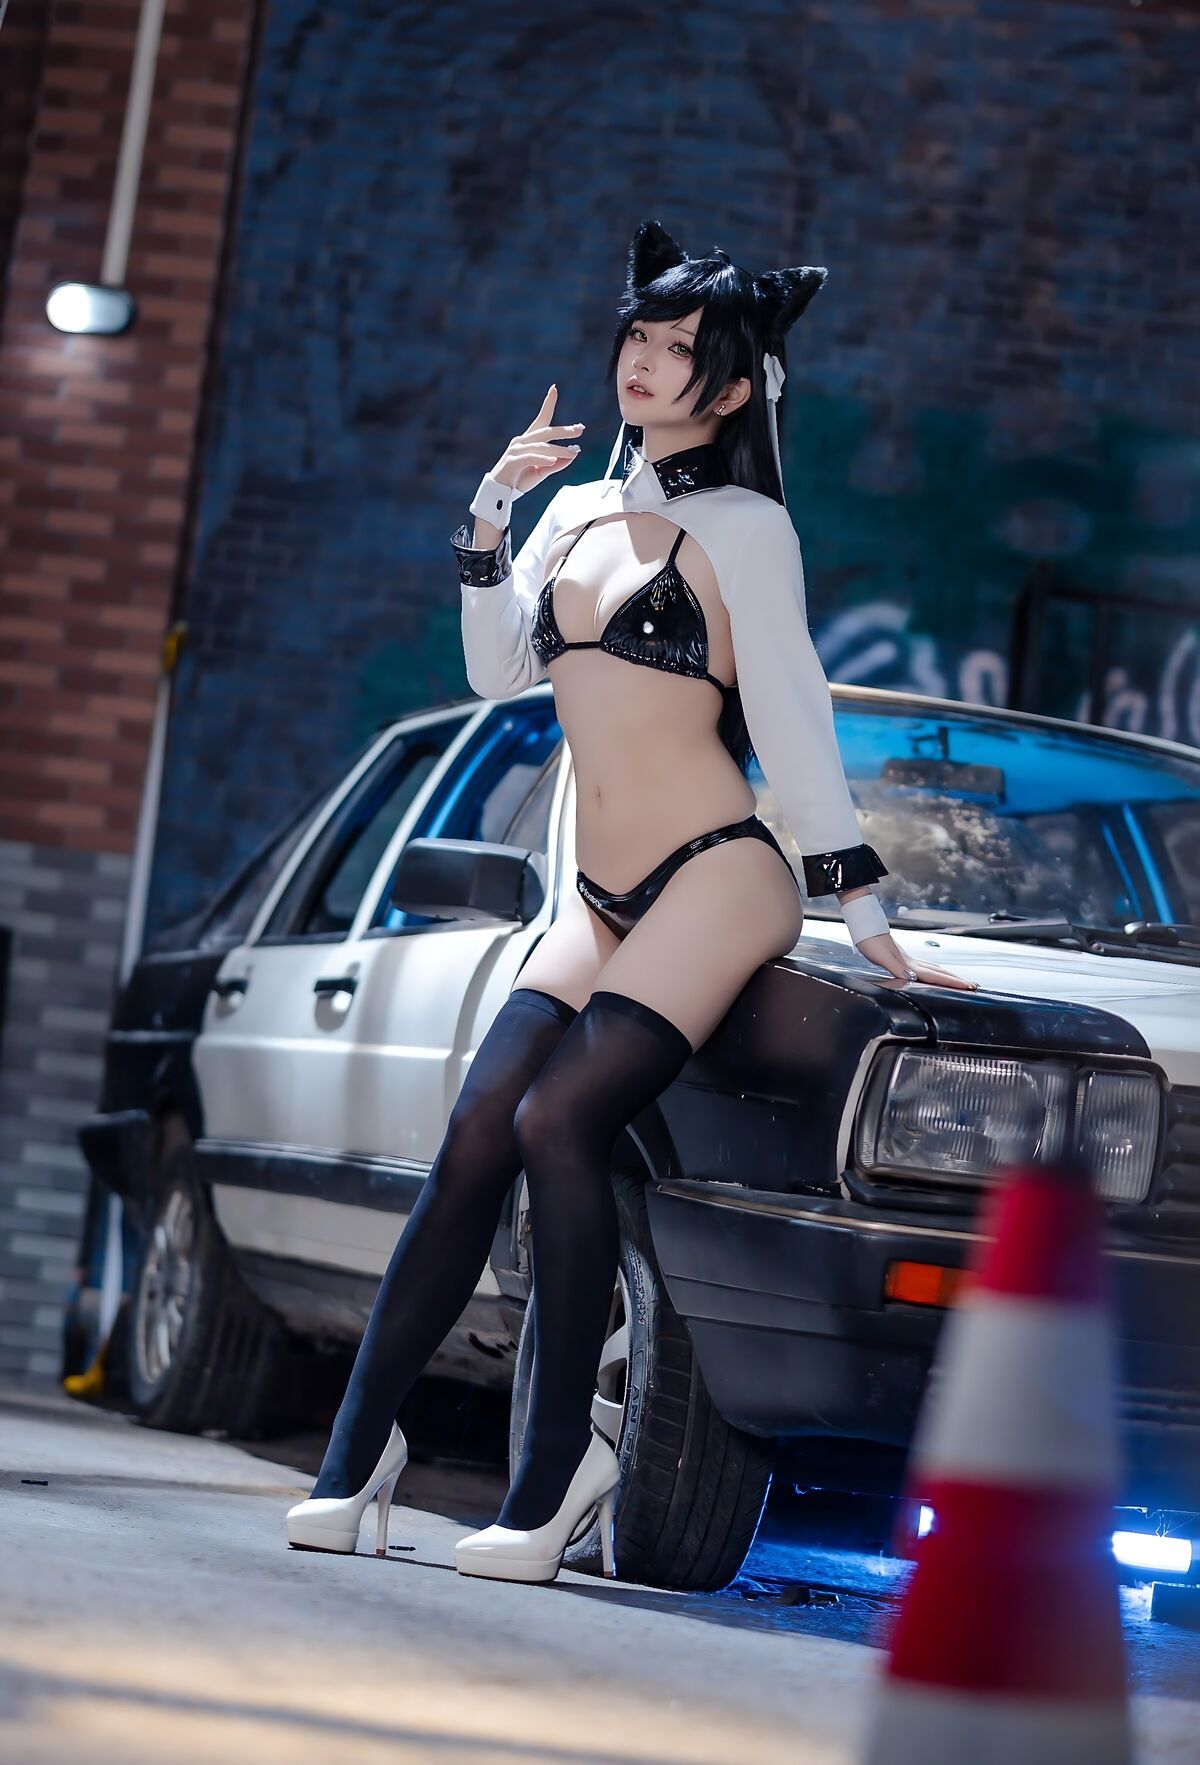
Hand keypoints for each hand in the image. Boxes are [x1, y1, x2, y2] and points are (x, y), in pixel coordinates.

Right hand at [492, 385, 585, 493]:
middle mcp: (521, 441)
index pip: (540, 420)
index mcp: (528, 441)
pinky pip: (530, 458)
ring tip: (573, 452)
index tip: (554, 389)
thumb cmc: (519, 481)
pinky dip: (542, 459)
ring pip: (541, 446)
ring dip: (558, 449)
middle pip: (545, 432)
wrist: (498, 494)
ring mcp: (515, 450)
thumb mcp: (541, 472)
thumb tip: (573, 454)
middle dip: (563, 430)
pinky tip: (553, 460)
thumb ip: (556, 464)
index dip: (548, 404)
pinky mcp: (512, 462)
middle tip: (579, 429)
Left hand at [856, 932, 979, 991]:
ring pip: (934, 969)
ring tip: (959, 981)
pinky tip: (932, 974)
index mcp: (909, 964)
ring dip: (948, 976)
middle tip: (973, 986)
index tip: (968, 986)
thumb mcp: (881, 956)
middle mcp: (912, 961)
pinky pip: (925, 967)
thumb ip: (897, 967)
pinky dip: (934, 972)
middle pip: (939, 972)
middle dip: (957, 980)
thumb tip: (912, 977)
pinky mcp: (902, 958)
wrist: (865, 927)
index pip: (934, 975)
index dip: (951, 982)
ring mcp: (908, 959)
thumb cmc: (870, 941)